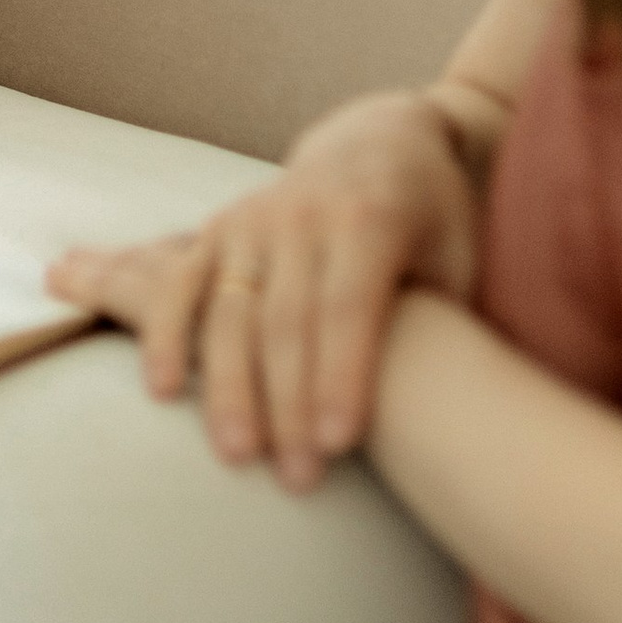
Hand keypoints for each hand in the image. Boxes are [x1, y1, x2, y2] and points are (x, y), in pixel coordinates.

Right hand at [45, 89, 482, 492]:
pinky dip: (167, 335)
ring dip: (230, 387)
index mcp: (370, 218)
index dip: (342, 374)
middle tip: (297, 479)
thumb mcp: (458, 253)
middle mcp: (302, 215)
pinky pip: (180, 285)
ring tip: (236, 455)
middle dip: (289, 404)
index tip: (338, 445)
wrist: (378, 144)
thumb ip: (443, 313)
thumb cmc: (432, 219)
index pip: (350, 306)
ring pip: (230, 311)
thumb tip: (442, 397)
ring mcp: (252, 221)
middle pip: (287, 320)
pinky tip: (164, 390)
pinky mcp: (217, 231)